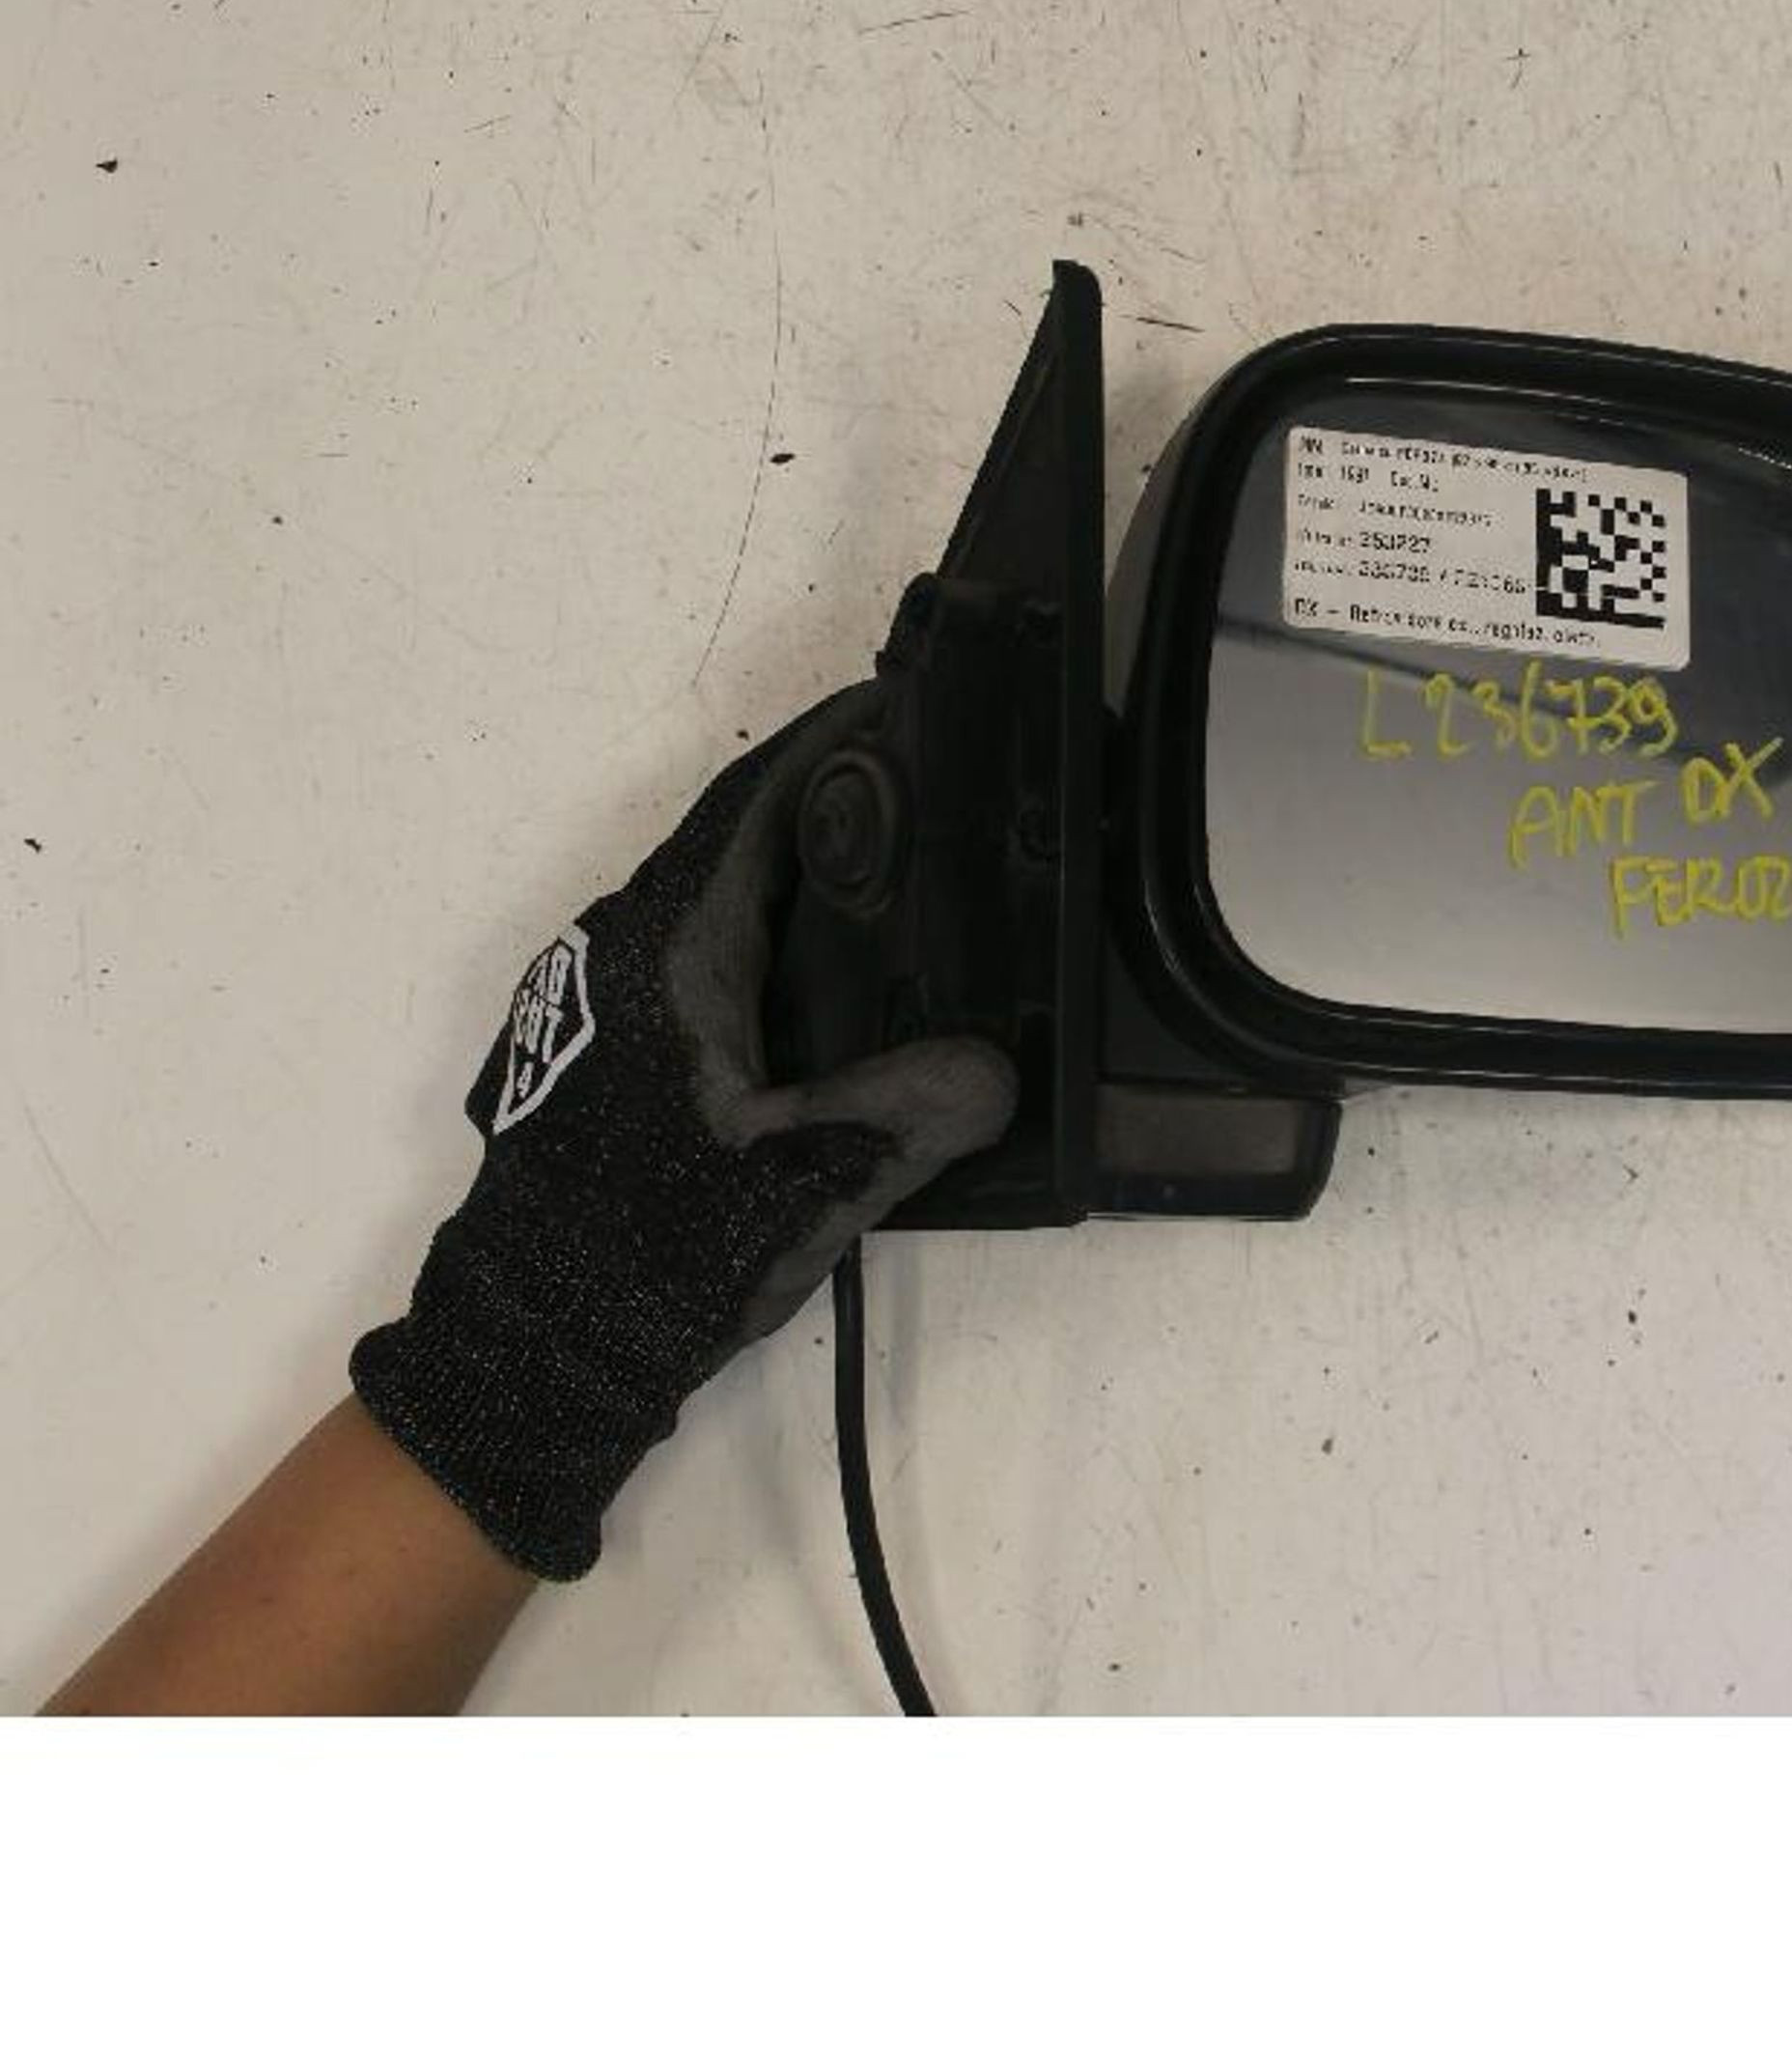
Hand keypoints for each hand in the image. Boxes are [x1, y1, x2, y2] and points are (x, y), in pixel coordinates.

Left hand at [349, 688, 1015, 1579]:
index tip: (892, 704)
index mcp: (668, 954)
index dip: (823, 748)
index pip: (754, 809)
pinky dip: (761, 935)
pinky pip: (693, 952)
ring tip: (892, 878)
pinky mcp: (601, 1048)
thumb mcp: (801, 1183)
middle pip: (730, 840)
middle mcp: (622, 952)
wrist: (532, 1348)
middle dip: (820, 805)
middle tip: (924, 791)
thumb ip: (904, 1113)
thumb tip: (998, 1067)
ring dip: (788, 877)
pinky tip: (823, 986)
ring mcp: (601, 999)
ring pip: (706, 898)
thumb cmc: (650, 1251)